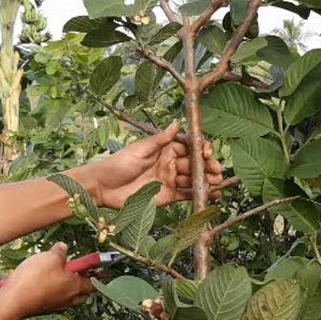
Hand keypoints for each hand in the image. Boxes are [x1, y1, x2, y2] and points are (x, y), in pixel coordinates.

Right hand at [0, 243, 95, 317]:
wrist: (14, 301)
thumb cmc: (35, 279)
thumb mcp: (50, 257)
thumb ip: (60, 251)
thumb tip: (63, 248)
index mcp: (77, 287)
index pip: (95, 283)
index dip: (99, 275)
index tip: (102, 270)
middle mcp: (70, 299)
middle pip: (83, 293)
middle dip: (84, 283)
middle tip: (79, 272)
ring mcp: (56, 306)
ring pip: (69, 298)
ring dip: (68, 289)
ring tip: (59, 277)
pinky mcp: (43, 309)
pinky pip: (54, 300)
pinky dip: (54, 293)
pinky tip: (44, 285)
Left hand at [76, 122, 225, 209]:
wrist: (102, 188)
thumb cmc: (117, 164)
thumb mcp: (139, 149)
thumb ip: (160, 140)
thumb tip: (177, 123)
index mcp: (164, 149)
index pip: (188, 147)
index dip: (200, 149)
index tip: (208, 152)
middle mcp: (170, 164)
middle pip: (195, 163)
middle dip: (208, 166)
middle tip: (217, 170)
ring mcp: (170, 180)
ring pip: (194, 179)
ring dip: (207, 180)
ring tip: (218, 182)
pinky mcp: (168, 196)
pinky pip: (187, 194)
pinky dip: (200, 195)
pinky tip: (213, 195)